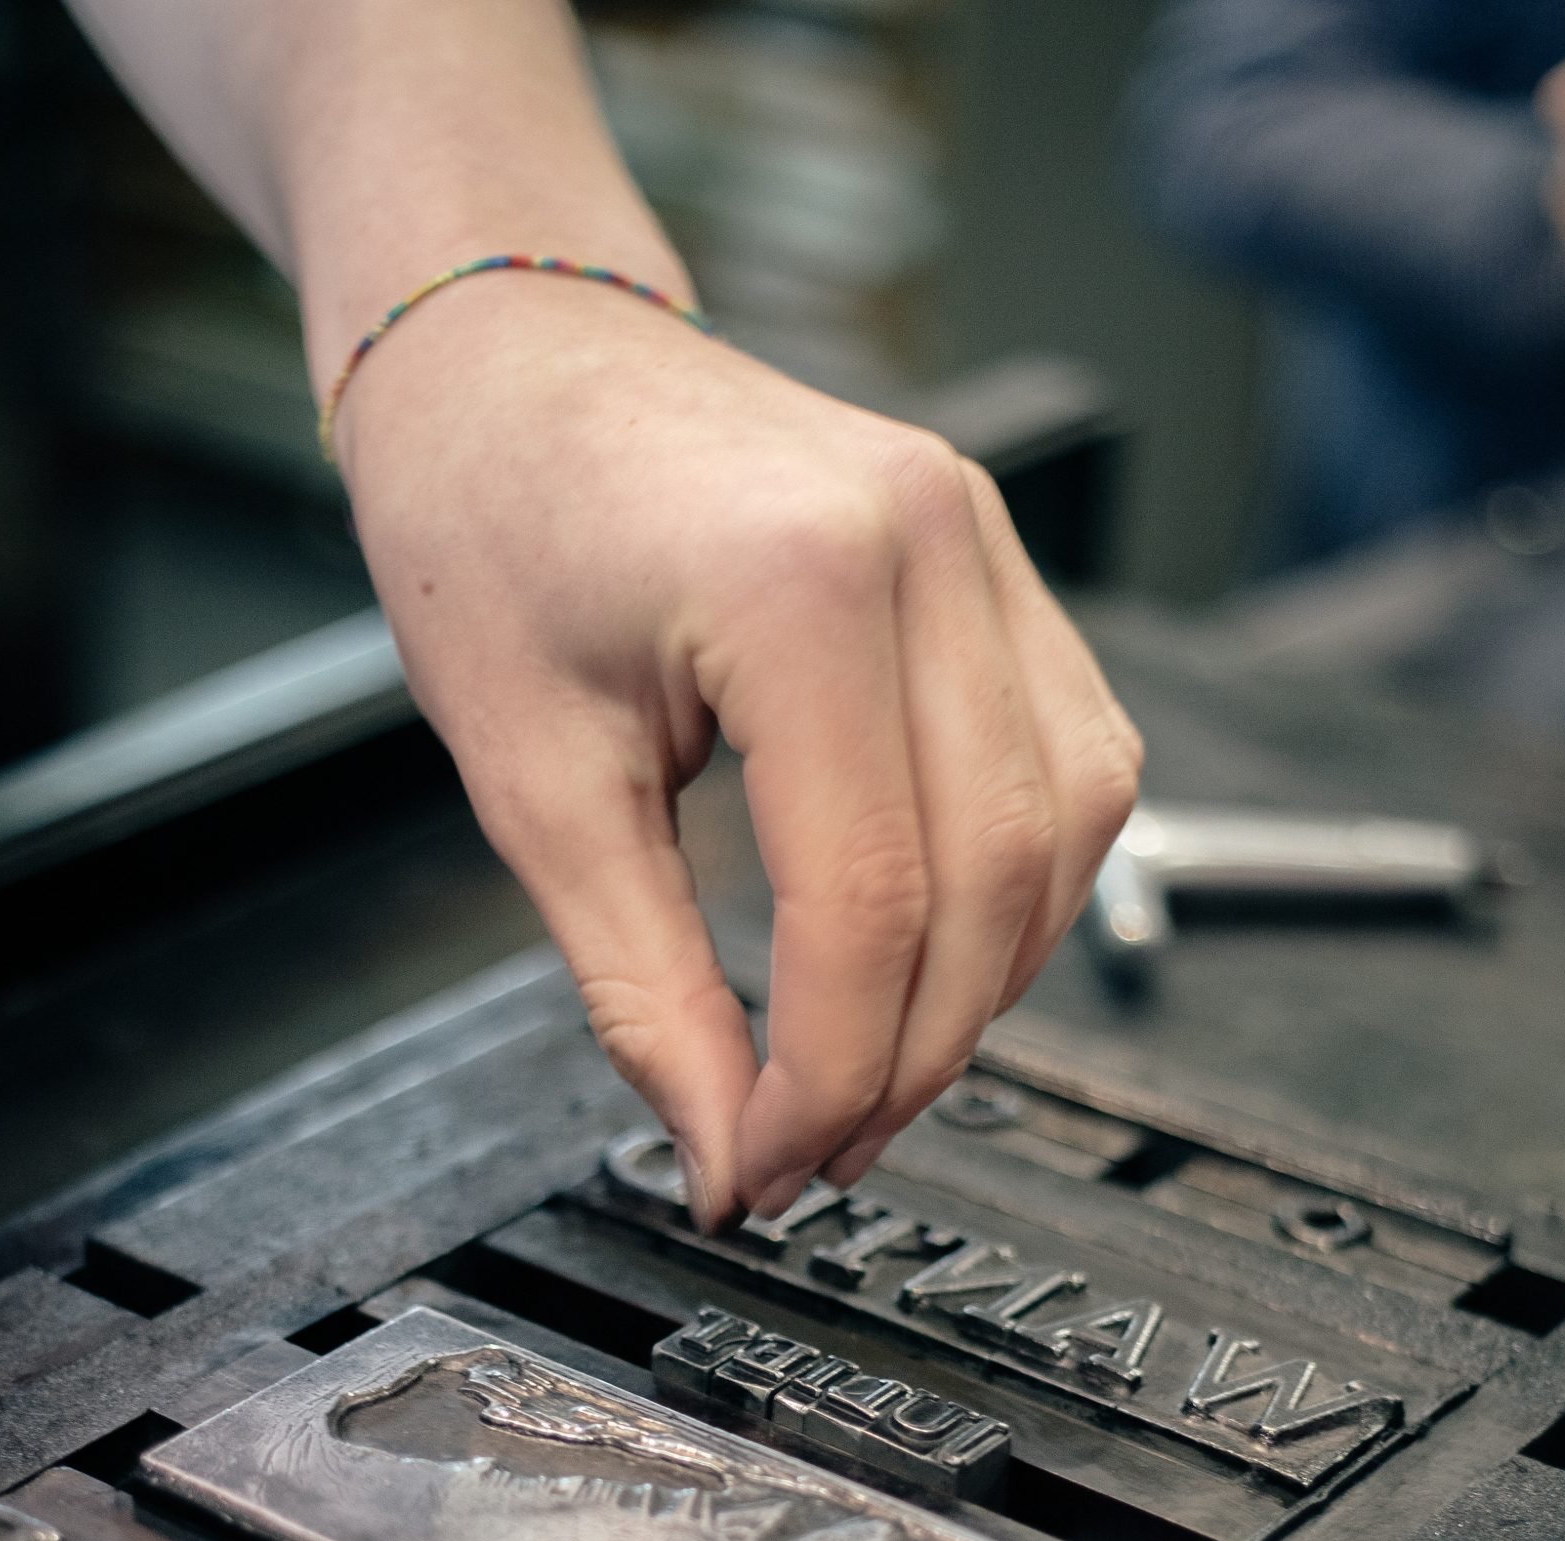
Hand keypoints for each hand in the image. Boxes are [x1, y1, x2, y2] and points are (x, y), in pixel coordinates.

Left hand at [335, 275, 1140, 1229]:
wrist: (514, 350)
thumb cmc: (490, 517)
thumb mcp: (532, 783)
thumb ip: (642, 986)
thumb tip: (721, 1150)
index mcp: (797, 582)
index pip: (869, 901)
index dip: (827, 1074)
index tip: (763, 1166)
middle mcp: (930, 543)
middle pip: (988, 886)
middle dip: (908, 1060)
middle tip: (815, 1154)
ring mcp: (986, 541)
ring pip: (1064, 838)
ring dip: (981, 991)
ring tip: (870, 1079)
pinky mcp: (1002, 565)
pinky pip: (1074, 767)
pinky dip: (1018, 893)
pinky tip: (935, 958)